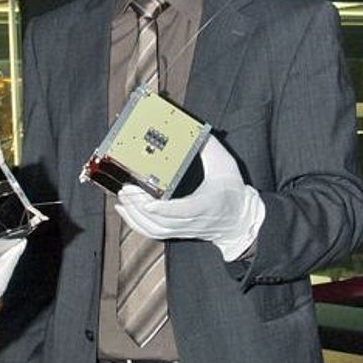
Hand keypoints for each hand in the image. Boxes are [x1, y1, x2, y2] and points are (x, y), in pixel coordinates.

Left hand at [115, 134, 264, 260]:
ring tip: (123, 196)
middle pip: (164, 222)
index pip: (185, 210)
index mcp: (209, 204)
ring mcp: (185, 229)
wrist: (240, 221)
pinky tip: (123, 209)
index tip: (149, 203)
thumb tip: (193, 129)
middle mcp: (195, 220)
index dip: (166, 210)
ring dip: (135, 215)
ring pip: (156, 230)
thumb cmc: (232, 191)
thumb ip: (209, 147)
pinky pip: (154, 233)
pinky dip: (135, 223)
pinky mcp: (178, 232)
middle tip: (126, 188)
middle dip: (141, 207)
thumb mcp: (225, 165)